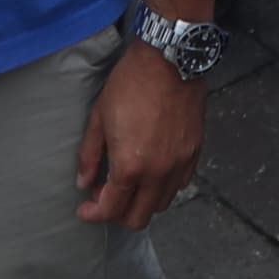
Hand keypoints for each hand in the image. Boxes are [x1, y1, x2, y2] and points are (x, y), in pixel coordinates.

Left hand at [74, 42, 207, 227]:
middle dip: (117, 215)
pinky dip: (163, 188)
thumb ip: (90, 155)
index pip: (110, 210)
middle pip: (138, 218)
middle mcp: (157, 174)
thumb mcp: (99, 117)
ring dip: (141, 202)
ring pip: (161, 205)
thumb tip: (84, 182)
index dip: (93, 214)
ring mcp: (179, 165)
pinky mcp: (194, 153)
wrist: (170, 59)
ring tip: (128, 183)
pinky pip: (179, 185)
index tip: (85, 209)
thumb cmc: (131, 84)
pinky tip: (151, 171)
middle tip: (105, 197)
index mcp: (129, 166)